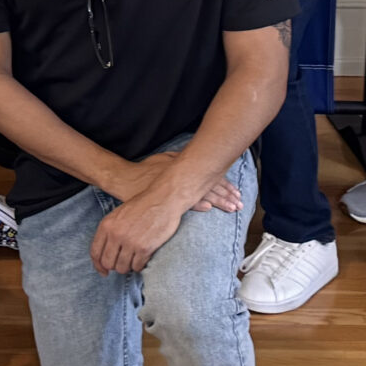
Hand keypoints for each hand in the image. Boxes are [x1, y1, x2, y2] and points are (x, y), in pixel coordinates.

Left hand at [91, 192, 187, 275]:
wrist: (163, 199)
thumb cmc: (142, 206)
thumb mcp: (118, 215)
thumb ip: (109, 232)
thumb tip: (105, 255)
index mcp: (107, 225)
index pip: (95, 252)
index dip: (98, 266)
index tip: (103, 272)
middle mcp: (116, 235)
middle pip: (108, 263)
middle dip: (115, 266)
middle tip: (123, 263)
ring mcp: (130, 242)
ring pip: (122, 268)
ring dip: (128, 267)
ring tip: (134, 258)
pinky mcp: (145, 248)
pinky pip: (137, 267)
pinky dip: (140, 266)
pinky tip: (143, 258)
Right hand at [113, 148, 239, 213]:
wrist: (124, 179)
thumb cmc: (144, 170)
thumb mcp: (164, 159)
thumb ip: (180, 159)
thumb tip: (196, 157)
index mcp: (184, 168)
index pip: (210, 176)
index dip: (225, 185)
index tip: (237, 193)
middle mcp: (182, 176)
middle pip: (210, 186)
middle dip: (227, 196)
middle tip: (241, 204)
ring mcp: (175, 188)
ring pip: (202, 194)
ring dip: (219, 202)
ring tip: (233, 208)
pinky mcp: (166, 199)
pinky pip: (185, 202)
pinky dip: (197, 204)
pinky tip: (208, 208)